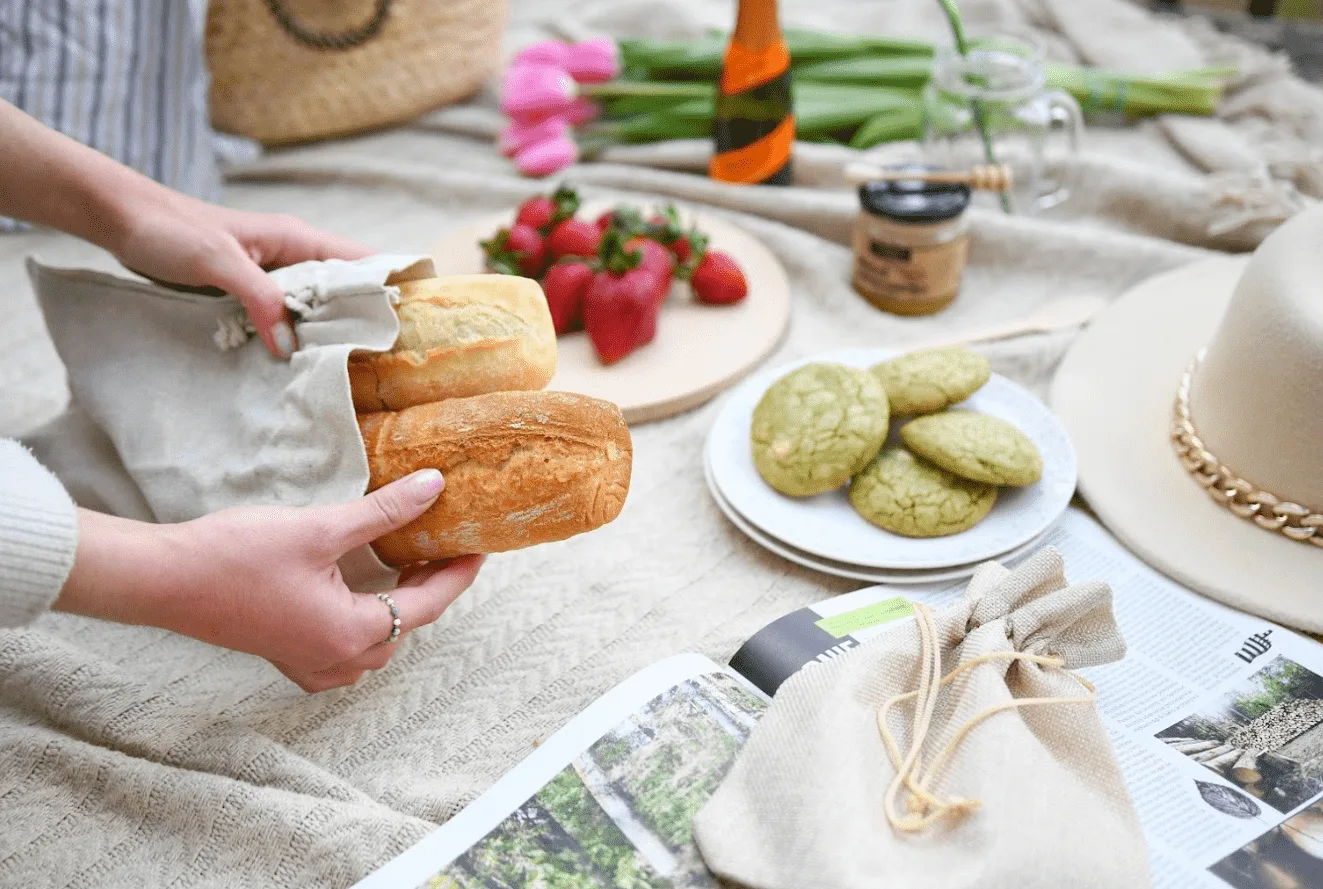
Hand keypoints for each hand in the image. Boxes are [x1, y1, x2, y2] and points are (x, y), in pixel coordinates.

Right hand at [57, 469, 483, 691]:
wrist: (163, 580)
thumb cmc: (236, 555)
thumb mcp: (320, 528)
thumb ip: (384, 512)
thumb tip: (434, 486)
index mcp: (350, 634)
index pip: (426, 605)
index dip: (458, 574)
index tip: (481, 548)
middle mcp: (335, 660)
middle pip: (405, 626)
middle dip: (431, 589)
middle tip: (448, 546)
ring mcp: (308, 663)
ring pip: (376, 642)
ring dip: (398, 607)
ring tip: (412, 564)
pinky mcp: (286, 655)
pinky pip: (344, 648)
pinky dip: (364, 621)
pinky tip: (362, 592)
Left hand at [107, 190, 373, 358]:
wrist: (122, 219)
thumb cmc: (170, 229)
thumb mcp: (219, 263)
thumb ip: (259, 298)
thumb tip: (290, 346)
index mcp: (295, 238)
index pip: (359, 261)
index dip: (389, 284)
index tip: (415, 315)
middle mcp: (290, 255)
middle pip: (342, 289)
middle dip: (363, 317)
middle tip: (389, 356)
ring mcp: (270, 274)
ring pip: (313, 306)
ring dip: (326, 332)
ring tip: (351, 367)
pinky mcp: (248, 291)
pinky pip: (283, 316)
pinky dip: (294, 336)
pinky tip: (298, 362)